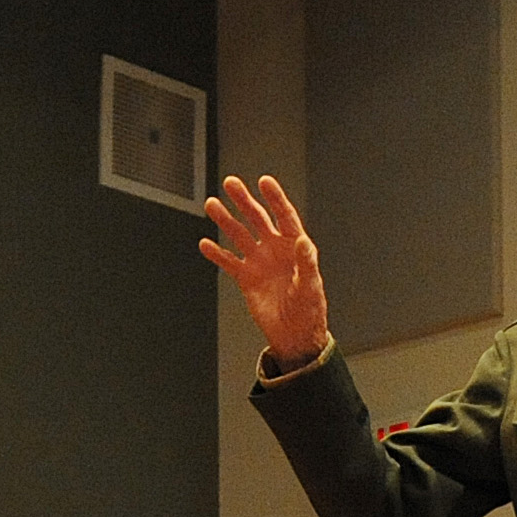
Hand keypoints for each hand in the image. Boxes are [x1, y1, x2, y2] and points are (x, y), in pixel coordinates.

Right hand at [197, 176, 332, 370]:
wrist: (295, 335)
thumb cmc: (309, 310)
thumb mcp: (311, 286)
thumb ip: (306, 263)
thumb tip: (303, 242)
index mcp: (294, 247)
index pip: (284, 215)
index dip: (275, 198)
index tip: (264, 182)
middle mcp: (275, 249)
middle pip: (258, 219)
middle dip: (244, 201)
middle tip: (231, 183)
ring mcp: (259, 262)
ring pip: (239, 235)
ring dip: (226, 220)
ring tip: (212, 205)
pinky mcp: (246, 278)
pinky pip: (229, 262)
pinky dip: (216, 254)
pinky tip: (205, 244)